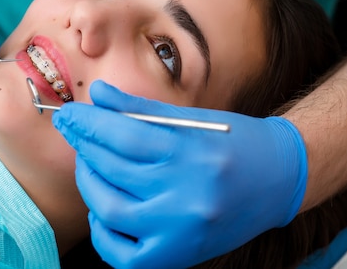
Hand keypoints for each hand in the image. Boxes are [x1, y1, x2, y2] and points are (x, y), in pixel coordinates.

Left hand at [54, 81, 307, 268]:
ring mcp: (182, 231)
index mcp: (193, 153)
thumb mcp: (192, 119)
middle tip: (75, 131)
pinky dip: (103, 231)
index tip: (67, 114)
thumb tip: (98, 94)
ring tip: (90, 164)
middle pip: (114, 169)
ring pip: (111, 210)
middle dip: (84, 146)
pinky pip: (123, 254)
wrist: (279, 180)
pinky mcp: (180, 256)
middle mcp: (187, 195)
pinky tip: (104, 210)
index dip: (88, 122)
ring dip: (89, 183)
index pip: (123, 136)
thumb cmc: (236, 142)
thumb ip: (141, 109)